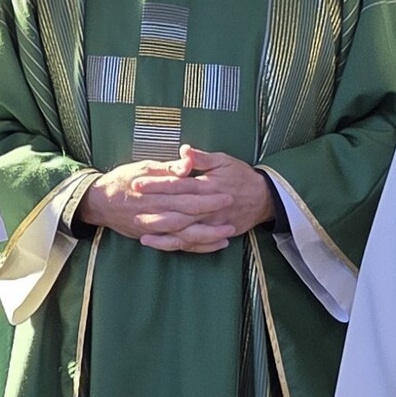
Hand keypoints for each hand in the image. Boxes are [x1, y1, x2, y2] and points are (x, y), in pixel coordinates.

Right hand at [77, 154, 236, 252]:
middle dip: (210, 213)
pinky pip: (176, 245)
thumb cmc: (122, 180)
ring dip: (206, 235)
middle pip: (186, 213)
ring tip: (228, 232)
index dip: (205, 194)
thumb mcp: (143, 167)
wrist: (98, 202)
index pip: (184, 192)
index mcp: (153, 191)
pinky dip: (195, 247)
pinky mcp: (151, 237)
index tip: (225, 191)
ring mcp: (151, 227)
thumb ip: (168, 168)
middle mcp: (152, 211)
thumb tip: (188, 162)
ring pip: (182, 234)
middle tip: (231, 210)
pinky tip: (213, 245)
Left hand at [127, 145, 274, 251]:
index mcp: (208, 186)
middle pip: (177, 211)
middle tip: (131, 209)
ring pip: (184, 232)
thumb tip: (184, 151)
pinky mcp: (215, 235)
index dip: (156, 185)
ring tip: (140, 232)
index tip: (137, 183)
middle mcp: (209, 208)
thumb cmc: (241, 176)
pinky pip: (193, 244)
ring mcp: (212, 224)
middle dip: (153, 210)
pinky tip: (160, 244)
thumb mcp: (223, 161)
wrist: (264, 198)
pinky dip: (176, 245)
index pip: (178, 186)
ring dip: (162, 233)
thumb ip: (202, 158)